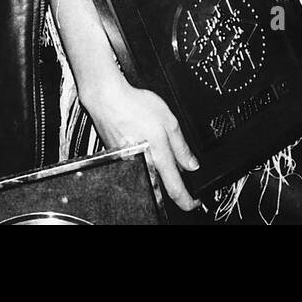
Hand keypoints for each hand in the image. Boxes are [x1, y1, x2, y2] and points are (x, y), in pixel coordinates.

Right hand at [83, 76, 200, 210]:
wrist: (106, 99)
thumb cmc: (134, 106)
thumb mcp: (169, 121)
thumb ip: (181, 146)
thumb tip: (192, 164)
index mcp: (156, 156)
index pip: (175, 188)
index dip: (187, 200)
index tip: (194, 203)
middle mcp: (140, 164)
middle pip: (162, 181)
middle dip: (173, 174)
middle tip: (177, 157)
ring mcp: (127, 163)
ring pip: (150, 170)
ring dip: (158, 161)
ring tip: (155, 138)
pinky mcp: (118, 157)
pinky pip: (138, 162)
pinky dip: (144, 154)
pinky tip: (143, 136)